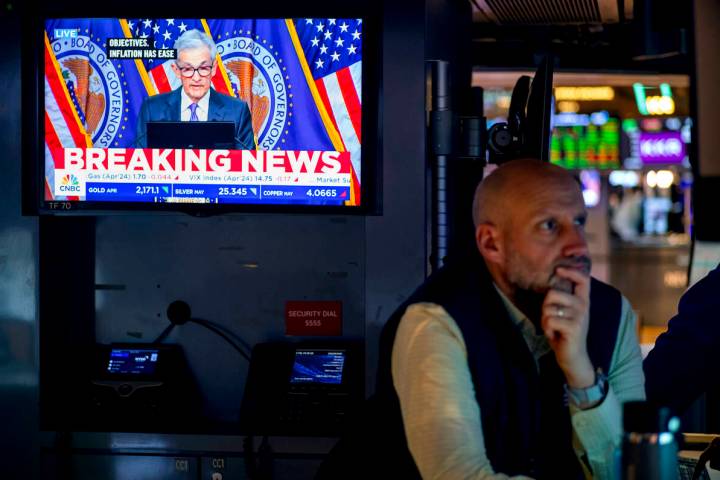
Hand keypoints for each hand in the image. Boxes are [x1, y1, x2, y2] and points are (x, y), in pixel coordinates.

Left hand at [541, 267, 593, 388]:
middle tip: (552, 319)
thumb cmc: (564, 332)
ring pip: (548, 308)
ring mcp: (580, 316)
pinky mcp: (574, 327)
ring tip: (554, 328)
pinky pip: (549, 320)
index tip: (558, 269)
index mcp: (582, 300)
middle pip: (552, 293)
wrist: (573, 357)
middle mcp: (583, 306)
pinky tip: (555, 335)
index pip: (583, 279)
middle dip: (544, 307)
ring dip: (545, 320)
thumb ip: (560, 299)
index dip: (571, 271)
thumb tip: (550, 282)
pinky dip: (547, 329)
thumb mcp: (564, 312)